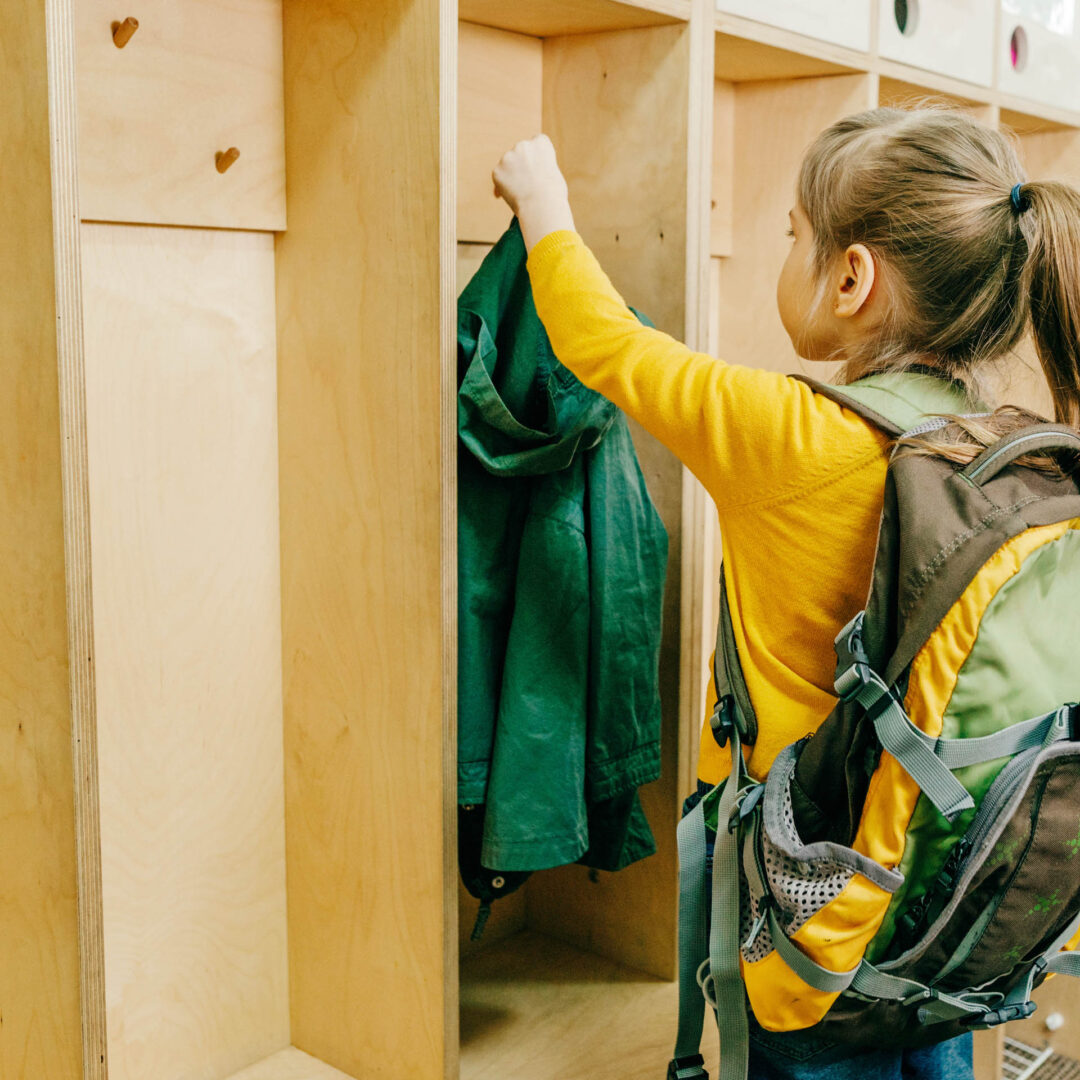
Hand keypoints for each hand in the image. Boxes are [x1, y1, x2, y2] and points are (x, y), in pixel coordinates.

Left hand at [493, 135, 575, 250]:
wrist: (541, 205)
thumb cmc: (553, 194)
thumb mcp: (554, 174)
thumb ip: (540, 168)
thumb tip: (530, 173)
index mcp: (541, 143)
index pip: (537, 141)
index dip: (536, 156)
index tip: (537, 166)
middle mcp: (523, 145)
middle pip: (520, 152)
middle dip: (521, 163)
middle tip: (527, 182)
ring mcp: (508, 157)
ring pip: (508, 165)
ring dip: (511, 174)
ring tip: (521, 192)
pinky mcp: (497, 170)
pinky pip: (499, 177)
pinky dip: (502, 186)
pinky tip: (511, 195)